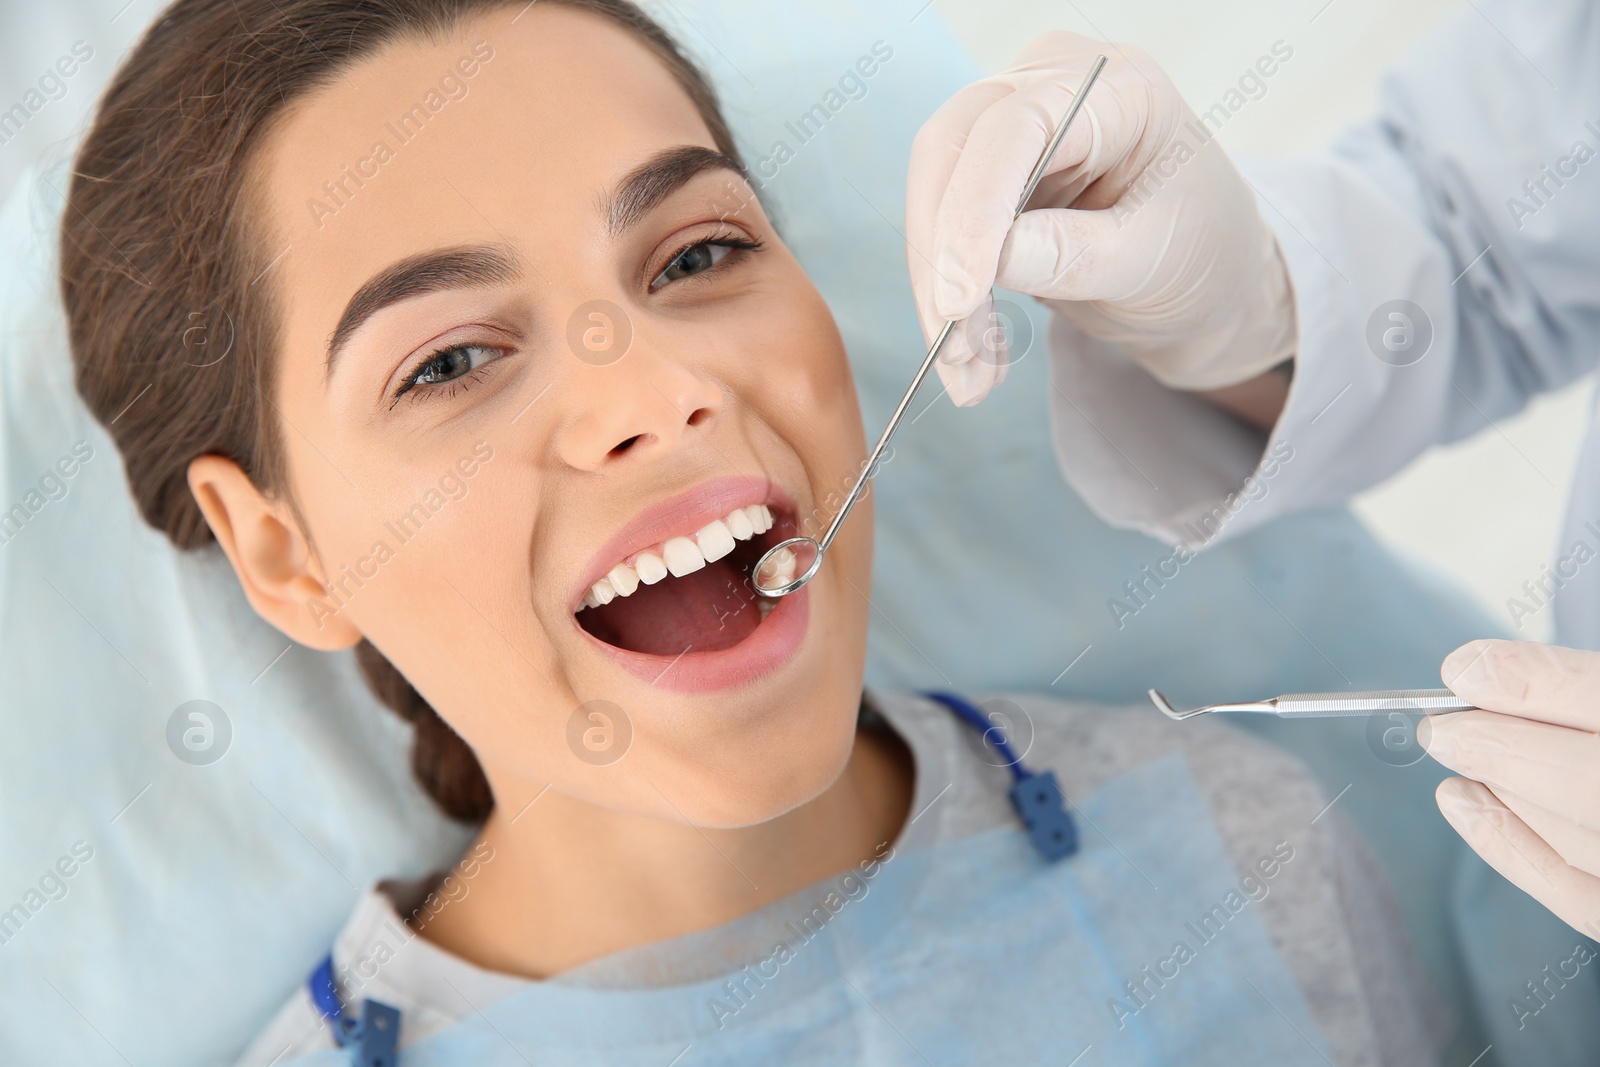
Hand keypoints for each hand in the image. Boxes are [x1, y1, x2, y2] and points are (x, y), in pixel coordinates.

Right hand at [905, 32, 1297, 405]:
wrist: (1207, 279)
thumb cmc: (1201, 253)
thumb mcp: (1152, 262)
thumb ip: (1075, 255)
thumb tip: (992, 258)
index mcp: (1114, 87)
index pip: (1015, 128)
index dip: (975, 210)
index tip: (959, 297)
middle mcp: (1050, 86)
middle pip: (953, 150)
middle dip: (942, 256)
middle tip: (950, 348)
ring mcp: (1011, 126)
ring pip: (934, 193)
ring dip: (937, 288)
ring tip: (966, 372)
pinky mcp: (988, 176)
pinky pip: (942, 228)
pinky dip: (946, 294)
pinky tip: (970, 354)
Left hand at [1422, 639, 1599, 937]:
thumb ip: (1583, 687)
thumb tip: (1478, 673)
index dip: (1537, 684)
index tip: (1464, 668)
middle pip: (1592, 780)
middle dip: (1505, 747)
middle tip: (1443, 723)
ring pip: (1582, 842)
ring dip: (1504, 795)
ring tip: (1453, 753)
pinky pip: (1583, 900)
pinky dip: (1512, 850)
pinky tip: (1466, 806)